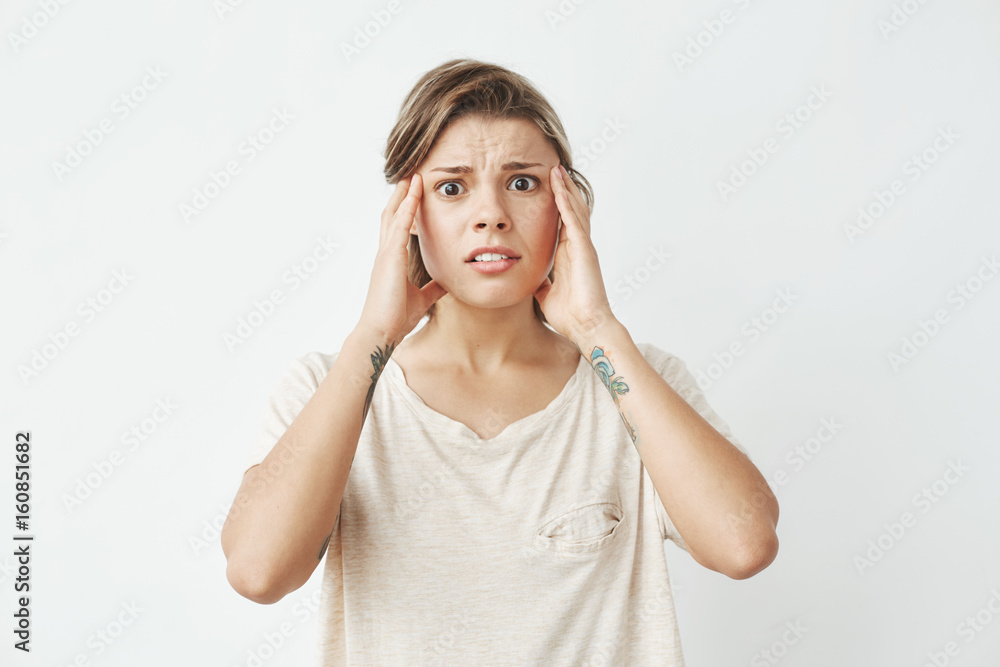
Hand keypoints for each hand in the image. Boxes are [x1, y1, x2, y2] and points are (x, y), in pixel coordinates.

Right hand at [357, 174, 447, 340]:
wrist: (382, 332)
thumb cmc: (397, 318)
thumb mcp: (422, 298)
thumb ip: (433, 288)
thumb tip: (447, 281)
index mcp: (392, 261)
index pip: (398, 228)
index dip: (404, 209)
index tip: (413, 193)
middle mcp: (386, 253)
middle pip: (392, 215)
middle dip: (401, 195)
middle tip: (410, 176)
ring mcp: (386, 254)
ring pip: (393, 215)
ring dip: (403, 195)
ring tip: (411, 176)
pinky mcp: (389, 258)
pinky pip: (399, 226)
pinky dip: (406, 208)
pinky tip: (414, 194)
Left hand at [533, 165, 615, 343]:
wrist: (586, 327)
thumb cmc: (570, 315)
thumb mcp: (546, 294)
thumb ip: (541, 283)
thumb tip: (530, 279)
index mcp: (568, 254)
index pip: (562, 222)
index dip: (556, 204)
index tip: (548, 187)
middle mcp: (577, 247)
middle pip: (571, 210)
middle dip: (562, 189)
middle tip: (554, 168)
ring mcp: (582, 247)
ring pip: (574, 210)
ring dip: (565, 189)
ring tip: (557, 170)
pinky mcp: (584, 250)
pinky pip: (573, 221)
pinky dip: (566, 203)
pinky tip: (559, 188)